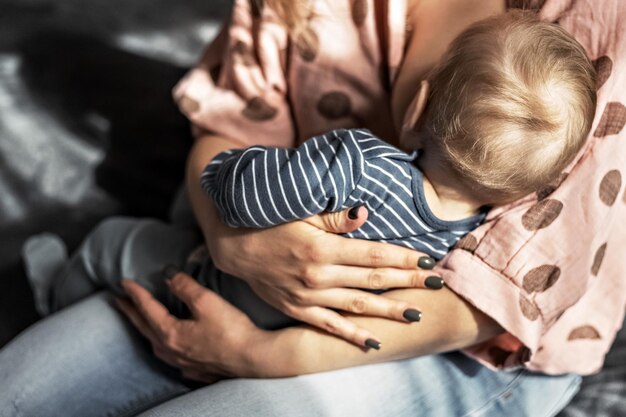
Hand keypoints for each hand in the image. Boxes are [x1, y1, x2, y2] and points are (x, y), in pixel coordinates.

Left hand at [116, 274, 265, 382]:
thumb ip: (185, 286)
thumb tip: (168, 275)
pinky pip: (172, 358)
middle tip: (119, 301)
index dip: (135, 294)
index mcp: (170, 332)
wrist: (253, 359)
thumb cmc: (231, 330)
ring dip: (146, 330)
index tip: (123, 282)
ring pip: (156, 345)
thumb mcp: (207, 301)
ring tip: (141, 322)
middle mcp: (171, 351)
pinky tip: (170, 348)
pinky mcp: (196, 370)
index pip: (147, 308)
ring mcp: (183, 363)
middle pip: (145, 328)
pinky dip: (165, 348)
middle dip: (131, 313)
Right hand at [206, 205, 442, 347]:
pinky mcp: (298, 310)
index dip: (403, 258)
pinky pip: (329, 325)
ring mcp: (308, 296)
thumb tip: (365, 213)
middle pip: (373, 280)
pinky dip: (352, 335)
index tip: (428, 260)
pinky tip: (374, 341)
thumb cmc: (269, 222)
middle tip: (436, 283)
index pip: (373, 254)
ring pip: (357, 305)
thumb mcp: (298, 212)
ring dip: (388, 309)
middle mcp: (318, 275)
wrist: (235, 247)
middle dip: (407, 281)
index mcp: (322, 248)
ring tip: (416, 313)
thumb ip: (333, 216)